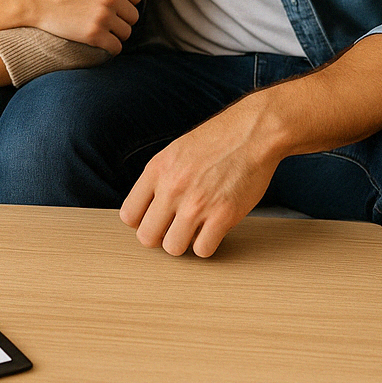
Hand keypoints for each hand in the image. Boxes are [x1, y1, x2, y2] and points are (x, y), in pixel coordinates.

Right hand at [31, 0, 142, 54]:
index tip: (112, 3)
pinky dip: (111, 47)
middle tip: (105, 17)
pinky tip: (102, 42)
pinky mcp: (93, 34)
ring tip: (102, 28)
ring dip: (116, 33)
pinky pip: (116, 47)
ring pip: (126, 32)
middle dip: (122, 18)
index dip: (125, 1)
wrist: (35, 0)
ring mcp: (102, 16)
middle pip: (133, 16)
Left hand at [119, 97, 282, 257]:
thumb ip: (159, 178)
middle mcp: (172, 187)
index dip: (142, 222)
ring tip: (195, 229)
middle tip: (174, 229)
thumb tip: (147, 209)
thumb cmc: (218, 140)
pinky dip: (207, 244)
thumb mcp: (175, 151)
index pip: (128, 215)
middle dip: (160, 237)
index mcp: (157, 169)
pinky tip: (213, 229)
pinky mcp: (223, 215)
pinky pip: (203, 250)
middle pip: (147, 237)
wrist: (253, 132)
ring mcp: (197, 203)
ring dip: (184, 243)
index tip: (155, 219)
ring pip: (173, 248)